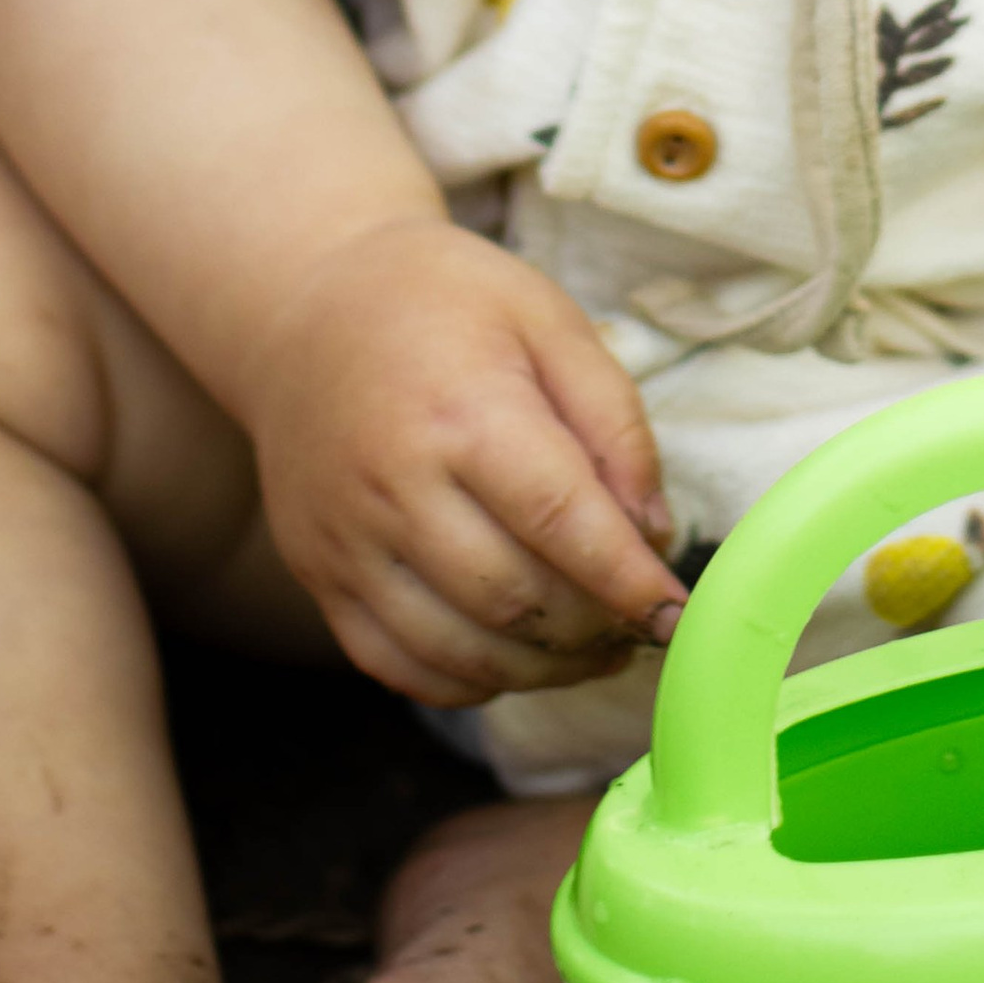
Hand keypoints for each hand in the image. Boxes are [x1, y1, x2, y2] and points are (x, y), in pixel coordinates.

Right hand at [243, 213, 688, 703]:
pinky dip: (464, 681)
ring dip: (540, 671)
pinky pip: (392, 664)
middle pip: (513, 599)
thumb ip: (613, 421)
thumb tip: (653, 533)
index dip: (627, 581)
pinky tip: (512, 658)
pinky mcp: (317, 573)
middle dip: (594, 630)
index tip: (675, 613)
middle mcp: (395, 486)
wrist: (308, 301)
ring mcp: (347, 539)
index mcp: (463, 411)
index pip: (560, 522)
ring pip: (458, 650)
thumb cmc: (444, 301)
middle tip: (637, 625)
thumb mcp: (548, 318)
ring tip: (593, 652)